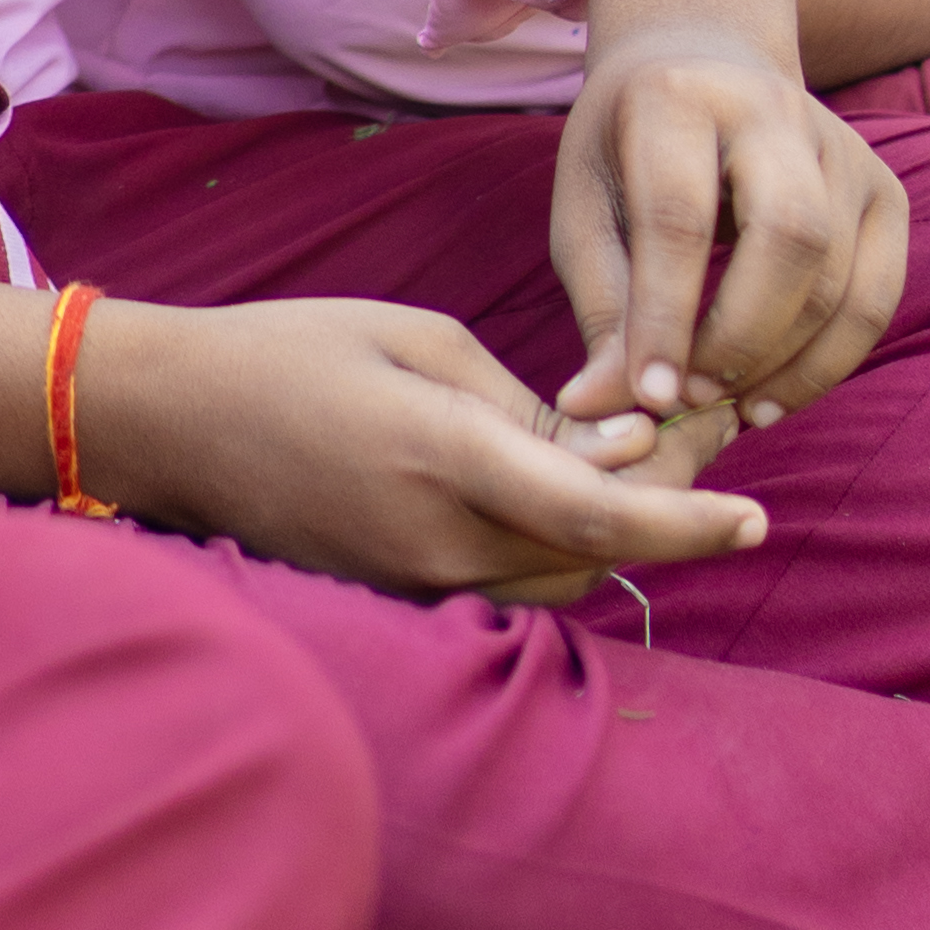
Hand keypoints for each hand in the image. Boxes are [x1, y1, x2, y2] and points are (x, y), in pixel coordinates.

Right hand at [76, 291, 767, 606]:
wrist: (174, 418)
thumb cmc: (293, 350)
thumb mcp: (418, 337)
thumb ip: (524, 405)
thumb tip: (619, 456)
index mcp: (442, 457)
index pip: (596, 512)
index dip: (687, 521)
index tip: (755, 516)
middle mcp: (436, 540)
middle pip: (593, 555)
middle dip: (659, 517)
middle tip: (692, 449)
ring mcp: (413, 578)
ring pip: (556, 577)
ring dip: (608, 533)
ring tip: (629, 464)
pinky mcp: (397, 592)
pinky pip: (506, 580)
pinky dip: (551, 543)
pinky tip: (553, 487)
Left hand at [554, 27, 905, 434]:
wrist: (703, 68)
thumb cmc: (628, 153)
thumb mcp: (585, 210)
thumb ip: (600, 306)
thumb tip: (598, 406)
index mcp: (678, 98)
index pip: (679, 216)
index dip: (665, 316)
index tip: (649, 394)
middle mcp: (775, 111)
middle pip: (790, 238)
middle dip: (743, 338)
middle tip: (692, 397)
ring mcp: (845, 149)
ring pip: (842, 279)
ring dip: (786, 365)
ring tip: (725, 406)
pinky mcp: (885, 191)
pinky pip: (877, 298)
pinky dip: (830, 362)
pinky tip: (773, 396)